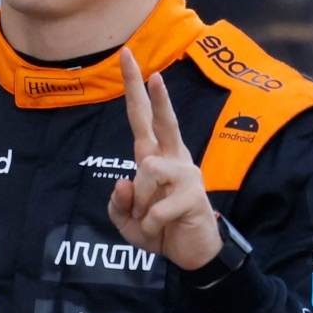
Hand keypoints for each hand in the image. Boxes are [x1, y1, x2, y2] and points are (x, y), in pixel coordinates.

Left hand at [108, 48, 222, 270]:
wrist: (192, 256)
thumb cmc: (160, 230)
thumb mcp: (128, 220)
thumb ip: (118, 203)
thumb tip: (124, 182)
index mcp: (154, 156)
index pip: (143, 116)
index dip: (135, 88)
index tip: (127, 56)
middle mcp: (172, 158)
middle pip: (161, 119)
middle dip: (149, 92)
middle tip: (144, 65)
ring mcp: (186, 174)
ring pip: (148, 170)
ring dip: (140, 202)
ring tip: (148, 220)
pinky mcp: (194, 196)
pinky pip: (156, 208)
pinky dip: (149, 226)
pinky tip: (159, 231)